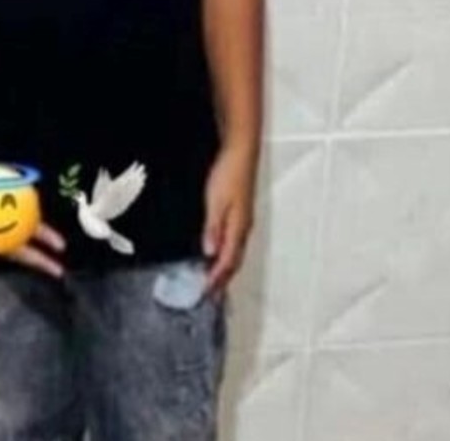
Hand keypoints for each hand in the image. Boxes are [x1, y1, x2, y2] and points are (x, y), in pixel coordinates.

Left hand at [202, 143, 258, 298]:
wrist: (241, 153)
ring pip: (235, 253)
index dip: (217, 279)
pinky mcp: (239, 214)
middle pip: (234, 261)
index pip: (227, 261)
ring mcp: (243, 221)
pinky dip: (225, 255)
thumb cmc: (228, 174)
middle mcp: (243, 228)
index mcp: (238, 228)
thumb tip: (209, 253)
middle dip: (222, 280)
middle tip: (209, 296)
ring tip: (213, 282)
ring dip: (224, 269)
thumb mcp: (215, 202)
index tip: (205, 294)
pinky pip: (233, 242)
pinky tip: (216, 255)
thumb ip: (213, 228)